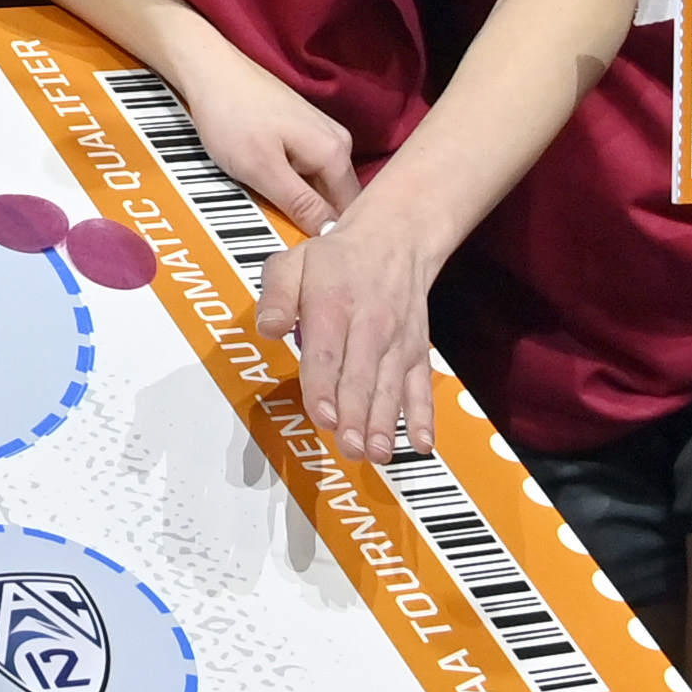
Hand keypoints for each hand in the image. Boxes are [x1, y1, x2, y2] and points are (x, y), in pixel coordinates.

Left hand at [156, 27, 361, 233]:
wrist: (210, 69)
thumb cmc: (231, 117)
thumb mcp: (262, 169)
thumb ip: (299, 203)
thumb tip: (329, 236)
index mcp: (335, 154)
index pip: (349, 212)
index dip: (333, 240)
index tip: (315, 264)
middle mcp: (339, 143)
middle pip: (339, 200)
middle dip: (319, 225)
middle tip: (294, 249)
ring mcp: (323, 135)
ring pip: (322, 187)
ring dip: (305, 207)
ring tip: (282, 225)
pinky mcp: (304, 132)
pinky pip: (308, 172)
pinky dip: (294, 188)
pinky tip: (274, 195)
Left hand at [255, 207, 438, 458]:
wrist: (395, 237)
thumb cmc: (335, 257)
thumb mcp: (292, 262)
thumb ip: (276, 296)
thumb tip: (268, 328)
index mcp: (333, 306)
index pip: (327, 354)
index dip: (325, 388)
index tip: (324, 417)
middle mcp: (370, 327)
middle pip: (362, 378)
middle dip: (356, 417)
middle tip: (350, 449)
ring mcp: (398, 343)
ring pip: (391, 388)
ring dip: (385, 424)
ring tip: (377, 454)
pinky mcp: (417, 353)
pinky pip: (422, 388)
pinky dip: (423, 417)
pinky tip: (421, 445)